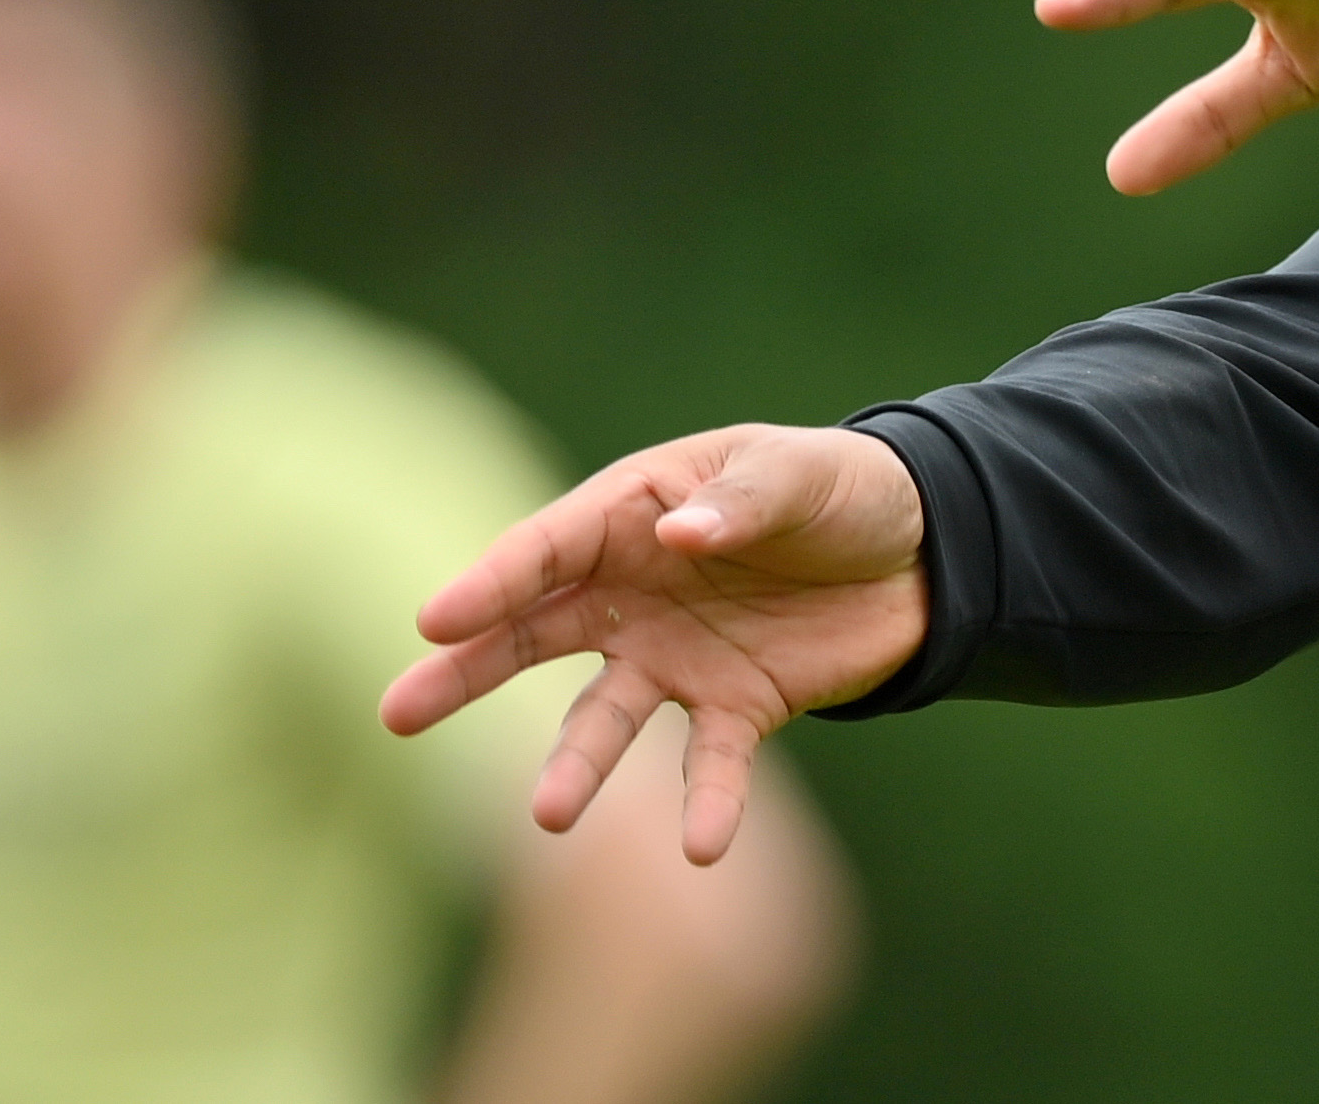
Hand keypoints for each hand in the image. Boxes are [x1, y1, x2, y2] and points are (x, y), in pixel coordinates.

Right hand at [382, 425, 930, 866]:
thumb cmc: (840, 488)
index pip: (547, 549)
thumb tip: (680, 536)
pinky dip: (707, 804)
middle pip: (532, 635)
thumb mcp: (801, 472)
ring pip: (604, 715)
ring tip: (549, 816)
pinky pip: (711, 762)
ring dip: (577, 765)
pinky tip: (703, 847)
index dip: (491, 583)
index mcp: (637, 514)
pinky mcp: (736, 708)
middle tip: (396, 714)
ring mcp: (677, 657)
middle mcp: (635, 592)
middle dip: (465, 673)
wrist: (922, 549)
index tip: (432, 622)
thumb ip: (745, 500)